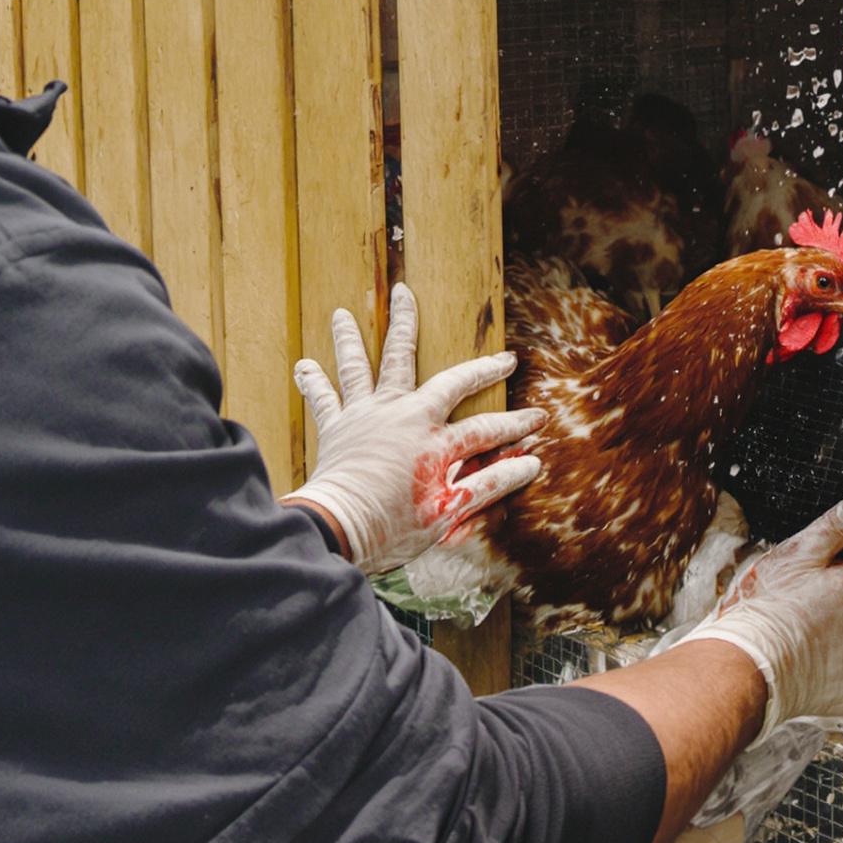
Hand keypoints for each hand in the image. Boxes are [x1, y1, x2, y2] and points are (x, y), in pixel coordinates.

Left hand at [283, 284, 544, 574]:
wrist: (337, 531)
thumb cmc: (392, 528)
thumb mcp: (449, 511)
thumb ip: (489, 485)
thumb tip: (531, 464)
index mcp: (435, 442)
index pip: (487, 430)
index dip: (516, 425)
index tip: (539, 418)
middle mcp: (405, 417)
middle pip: (443, 380)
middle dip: (472, 364)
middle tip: (499, 353)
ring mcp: (369, 417)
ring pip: (365, 367)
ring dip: (357, 339)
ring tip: (345, 311)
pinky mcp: (338, 429)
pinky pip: (323, 399)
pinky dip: (313, 382)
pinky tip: (304, 363)